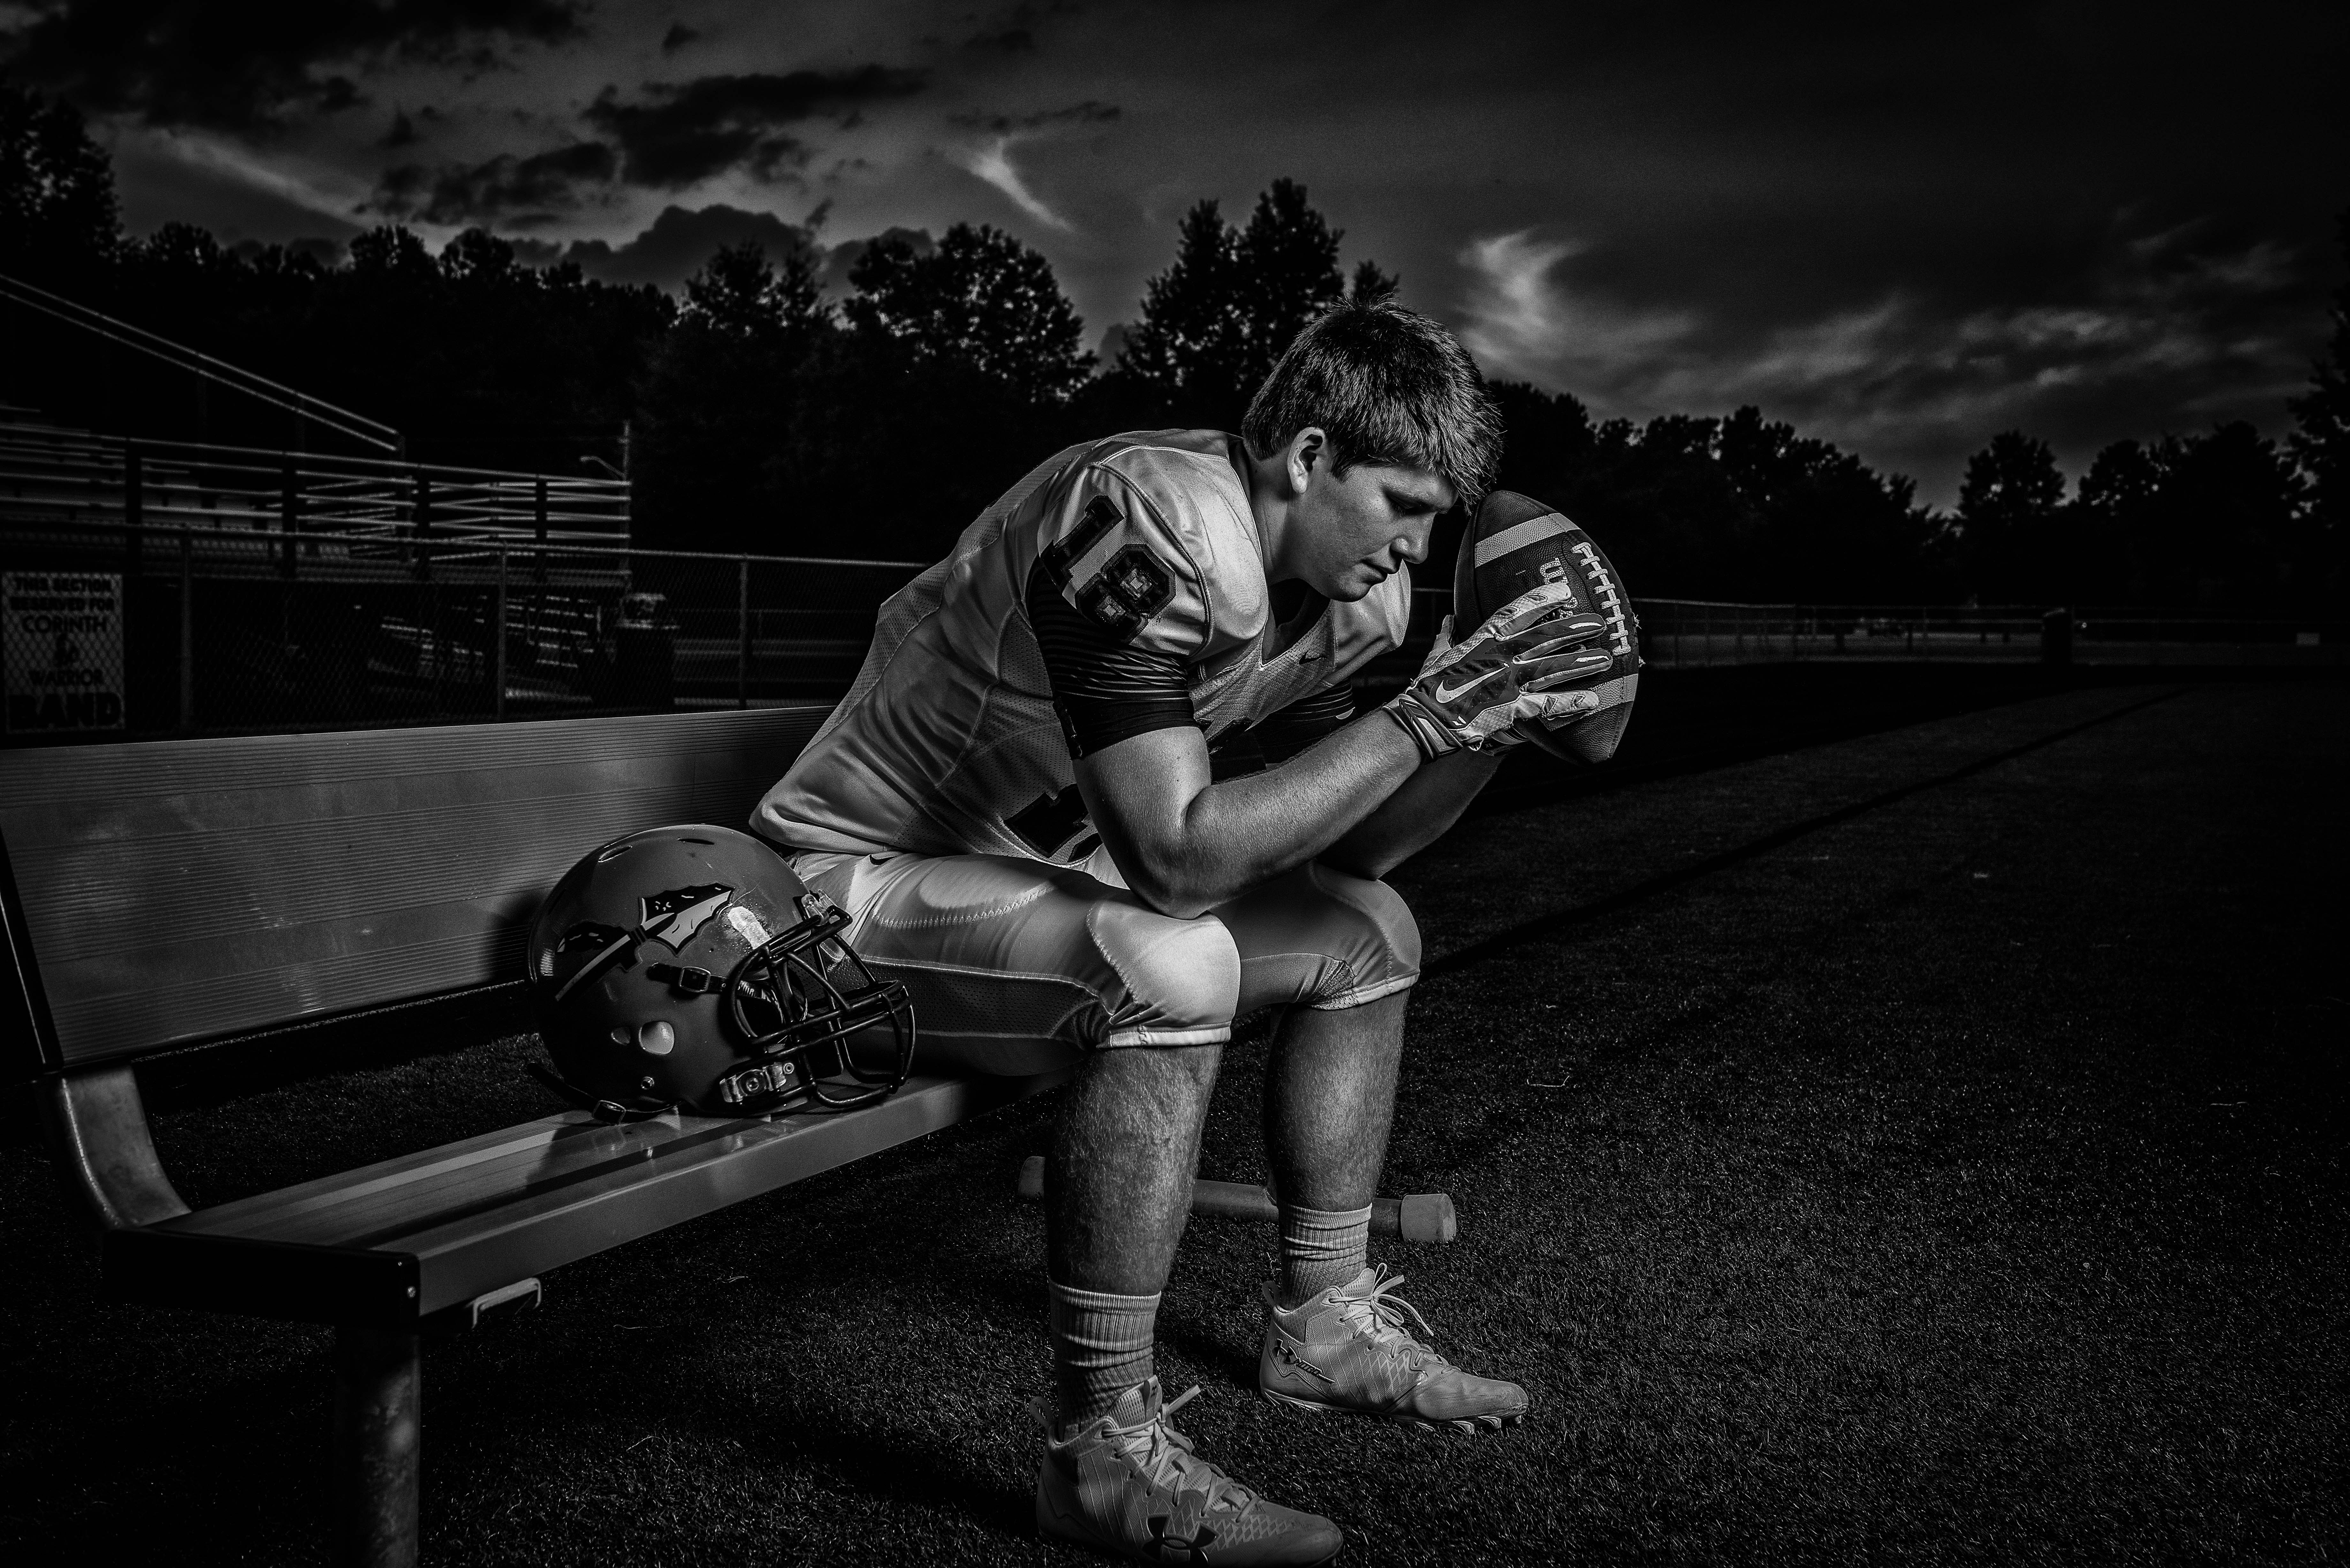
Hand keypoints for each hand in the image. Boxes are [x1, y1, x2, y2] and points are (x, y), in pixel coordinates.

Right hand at [1383, 582, 1615, 757]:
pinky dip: (1571, 702)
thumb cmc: (1427, 689)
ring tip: (1604, 659)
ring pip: (1552, 669)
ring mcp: (1507, 683)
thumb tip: (1448, 620)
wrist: (1424, 721)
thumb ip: (1446, 637)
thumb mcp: (1434, 657)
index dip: (1542, 600)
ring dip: (1580, 663)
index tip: (1564, 591)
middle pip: (1543, 638)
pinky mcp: (1512, 709)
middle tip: (1598, 623)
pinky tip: (1592, 700)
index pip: (1515, 613)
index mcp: (1480, 642)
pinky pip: (1548, 704)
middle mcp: (1498, 659)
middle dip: (1573, 629)